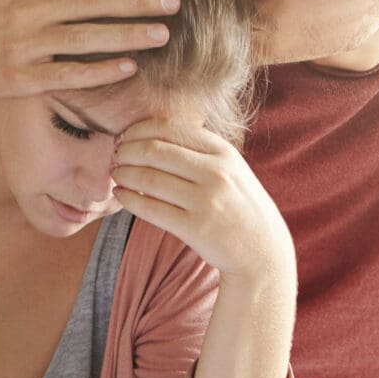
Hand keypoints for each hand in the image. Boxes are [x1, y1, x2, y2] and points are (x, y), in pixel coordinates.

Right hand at [0, 0, 181, 96]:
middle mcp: (27, 8)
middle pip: (92, 1)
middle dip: (137, 1)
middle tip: (174, 3)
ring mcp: (24, 45)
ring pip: (84, 38)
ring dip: (127, 35)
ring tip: (162, 34)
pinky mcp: (22, 77)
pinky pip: (67, 74)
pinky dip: (99, 71)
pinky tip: (129, 67)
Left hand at [112, 119, 294, 279]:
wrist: (262, 249)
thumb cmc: (239, 205)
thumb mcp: (231, 169)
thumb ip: (200, 150)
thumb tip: (150, 134)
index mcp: (224, 152)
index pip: (171, 127)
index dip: (140, 129)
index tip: (126, 136)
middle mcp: (216, 173)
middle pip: (155, 150)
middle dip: (127, 151)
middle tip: (116, 155)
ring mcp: (206, 201)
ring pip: (149, 179)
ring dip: (124, 174)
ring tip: (116, 174)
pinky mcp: (195, 228)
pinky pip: (150, 208)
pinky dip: (128, 199)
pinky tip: (121, 195)